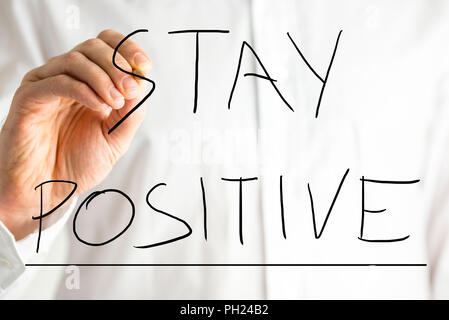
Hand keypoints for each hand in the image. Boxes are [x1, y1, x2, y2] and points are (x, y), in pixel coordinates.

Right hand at [0, 29, 150, 239]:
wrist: (49, 189)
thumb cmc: (78, 164)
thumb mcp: (116, 137)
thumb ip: (131, 111)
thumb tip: (141, 82)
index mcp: (88, 83)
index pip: (106, 46)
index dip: (126, 49)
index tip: (144, 65)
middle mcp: (67, 78)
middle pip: (92, 47)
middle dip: (118, 65)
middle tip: (130, 90)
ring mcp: (46, 85)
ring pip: (75, 60)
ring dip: (103, 78)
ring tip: (115, 103)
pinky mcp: (29, 97)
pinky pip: (58, 81)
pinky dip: (84, 91)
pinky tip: (99, 108)